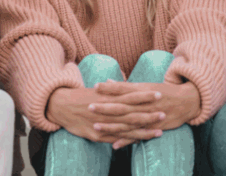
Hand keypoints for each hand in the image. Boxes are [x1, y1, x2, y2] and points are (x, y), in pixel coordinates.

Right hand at [46, 86, 163, 143]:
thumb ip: (112, 90)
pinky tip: (138, 142)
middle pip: (132, 113)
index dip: (145, 95)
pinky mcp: (97, 134)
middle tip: (164, 113)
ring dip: (143, 131)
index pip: (131, 95)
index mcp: (108, 97)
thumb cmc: (82, 96)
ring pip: (126, 128)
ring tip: (158, 132)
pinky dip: (127, 141)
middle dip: (149, 115)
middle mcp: (107, 110)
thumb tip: (124, 84)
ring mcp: (103, 123)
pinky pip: (115, 138)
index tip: (159, 94)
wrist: (61, 105)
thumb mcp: (98, 91)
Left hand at [92, 81, 200, 148]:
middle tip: (89, 106)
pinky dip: (126, 141)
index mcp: (142, 91)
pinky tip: (114, 145)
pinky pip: (137, 136)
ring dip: (111, 126)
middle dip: (105, 108)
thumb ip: (125, 86)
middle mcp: (144, 104)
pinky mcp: (152, 128)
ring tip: (96, 126)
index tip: (94, 86)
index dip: (109, 88)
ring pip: (127, 123)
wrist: (186, 102)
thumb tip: (107, 81)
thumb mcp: (145, 86)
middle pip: (122, 106)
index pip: (123, 89)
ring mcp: (148, 117)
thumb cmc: (163, 91)